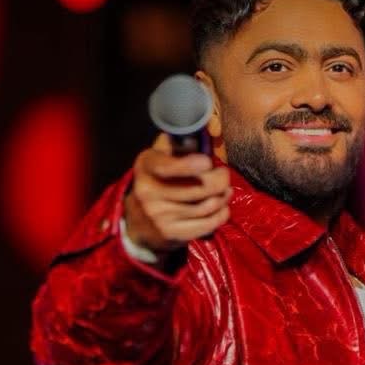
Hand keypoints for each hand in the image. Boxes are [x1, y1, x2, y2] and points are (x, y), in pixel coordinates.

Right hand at [124, 132, 231, 254]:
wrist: (138, 223)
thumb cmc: (156, 182)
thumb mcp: (158, 159)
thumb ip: (176, 144)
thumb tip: (201, 130)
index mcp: (146, 167)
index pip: (167, 167)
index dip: (190, 165)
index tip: (207, 162)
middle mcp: (149, 193)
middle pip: (198, 187)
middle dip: (220, 180)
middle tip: (224, 175)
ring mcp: (161, 216)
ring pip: (206, 206)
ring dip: (223, 197)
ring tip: (225, 190)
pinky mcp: (173, 234)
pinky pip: (207, 224)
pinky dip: (221, 215)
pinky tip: (222, 207)